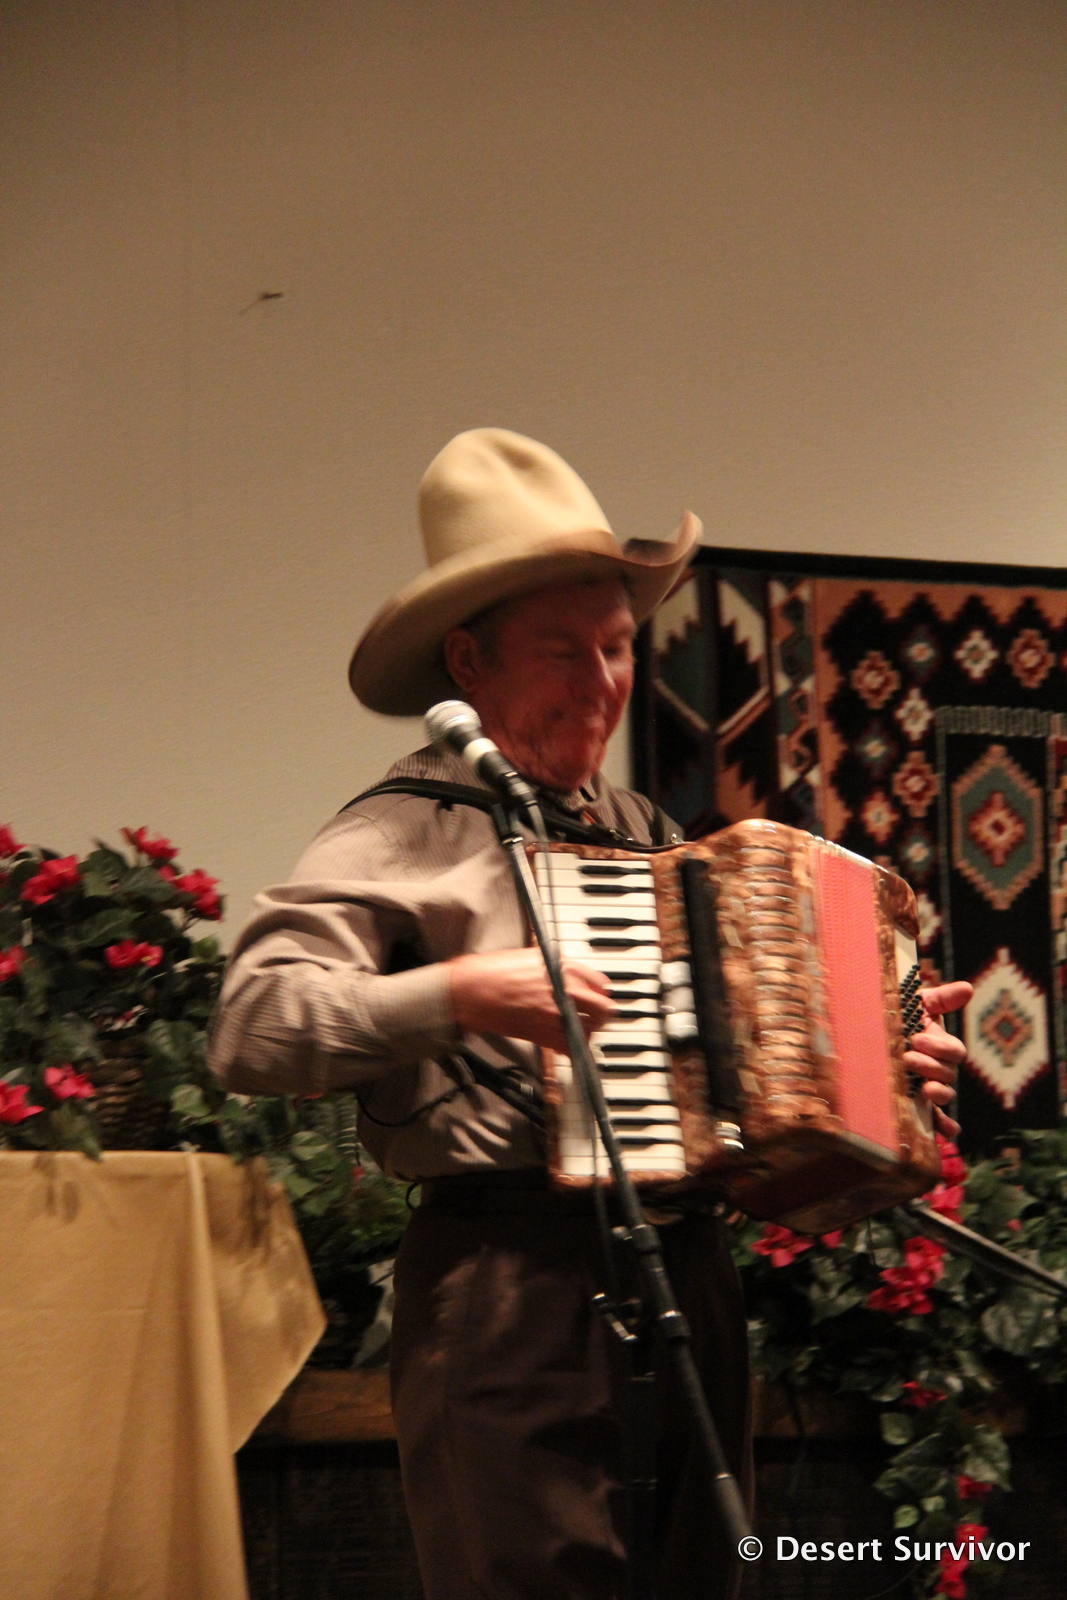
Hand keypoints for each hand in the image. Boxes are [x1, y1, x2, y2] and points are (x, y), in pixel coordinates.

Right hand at [447, 947, 614, 1052]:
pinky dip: (572, 1051)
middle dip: (602, 1016)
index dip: (602, 995)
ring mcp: (556, 1013)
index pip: (602, 985)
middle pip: (603, 1010)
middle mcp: (565, 990)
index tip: (599, 999)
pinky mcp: (543, 1034)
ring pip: (589, 1031)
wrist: (473, 990)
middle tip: (596, 1019)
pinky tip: (566, 1047)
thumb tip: (569, 977)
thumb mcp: (533, 956)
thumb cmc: (494, 970)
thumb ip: (556, 967)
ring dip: (586, 1033)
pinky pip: (570, 1049)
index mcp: (564, 967)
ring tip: (578, 1033)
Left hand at [906, 980, 971, 1139]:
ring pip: (944, 1095)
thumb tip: (968, 988)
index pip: (954, 1051)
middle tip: (907, 1057)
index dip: (940, 1047)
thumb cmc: (893, 1017)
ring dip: (938, 1093)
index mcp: (939, 1044)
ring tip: (922, 1089)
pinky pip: (937, 1119)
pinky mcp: (916, 1104)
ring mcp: (927, 1087)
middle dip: (930, 1066)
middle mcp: (937, 1067)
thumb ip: (941, 998)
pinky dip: (945, 1126)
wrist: (863, 1034)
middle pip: (948, 1074)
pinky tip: (950, 1134)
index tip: (916, 1038)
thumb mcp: (915, 1003)